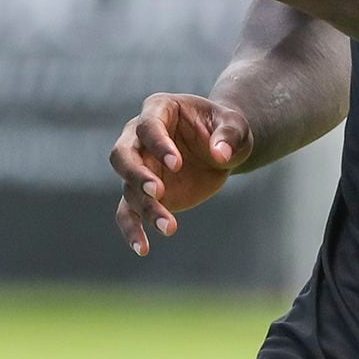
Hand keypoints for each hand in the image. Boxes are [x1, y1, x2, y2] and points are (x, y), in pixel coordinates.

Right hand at [108, 92, 252, 254]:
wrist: (220, 148)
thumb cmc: (225, 129)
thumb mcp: (236, 126)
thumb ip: (229, 136)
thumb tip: (220, 154)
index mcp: (158, 110)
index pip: (148, 126)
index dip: (159, 145)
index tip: (178, 164)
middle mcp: (138, 137)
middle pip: (122, 155)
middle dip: (136, 174)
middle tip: (157, 191)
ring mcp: (138, 166)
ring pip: (128, 187)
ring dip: (145, 208)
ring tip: (169, 227)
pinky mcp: (142, 193)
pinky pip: (128, 212)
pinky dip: (132, 230)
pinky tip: (142, 248)